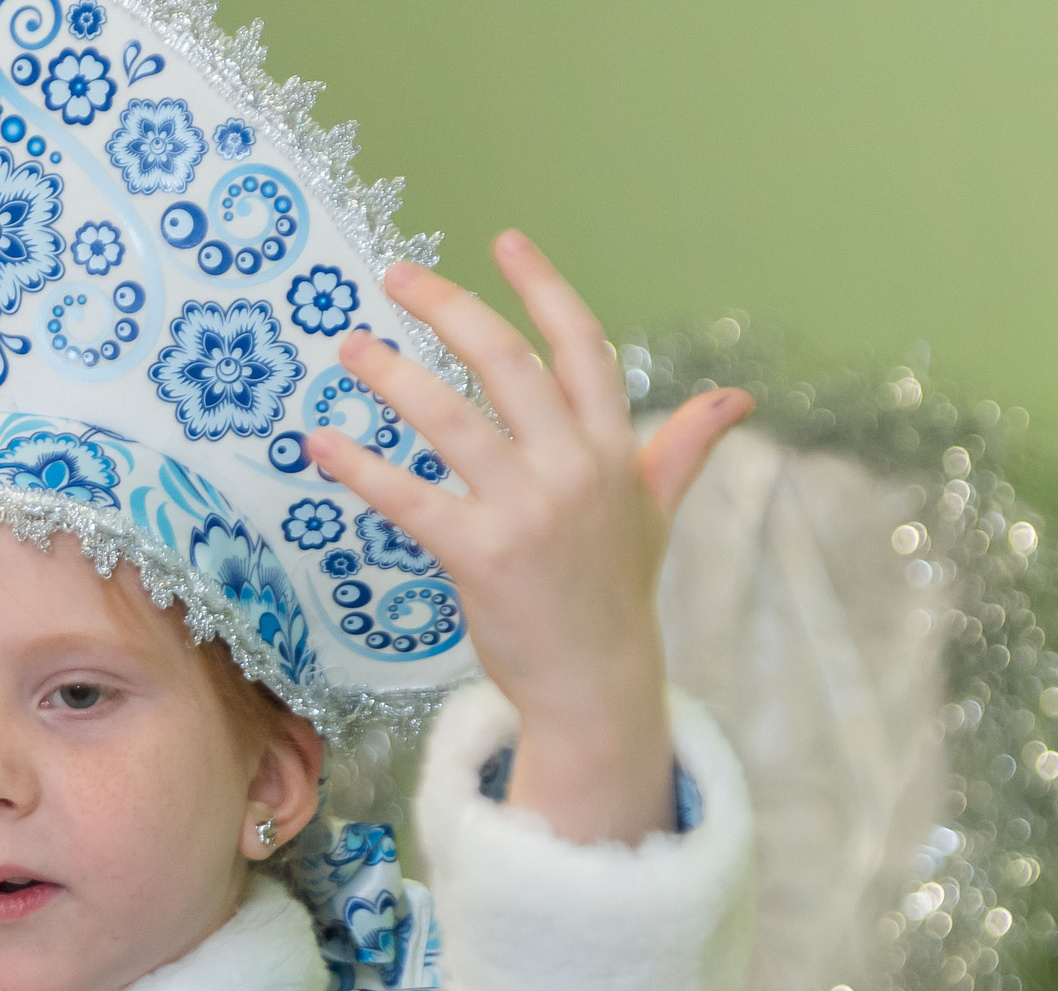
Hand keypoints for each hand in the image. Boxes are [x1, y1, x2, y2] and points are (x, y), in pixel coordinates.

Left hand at [306, 230, 749, 843]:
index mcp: (613, 448)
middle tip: (397, 276)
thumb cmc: (614, 593)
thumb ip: (681, 447)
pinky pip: (408, 496)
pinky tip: (320, 442)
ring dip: (392, 375)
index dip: (542, 287)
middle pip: (506, 363)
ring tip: (350, 347)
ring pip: (450, 419)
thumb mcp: (655, 512)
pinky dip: (359, 466)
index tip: (502, 240)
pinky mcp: (479, 554)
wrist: (595, 682)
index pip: (581, 346)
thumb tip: (737, 400)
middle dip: (449, 309)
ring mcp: (527, 510)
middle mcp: (573, 468)